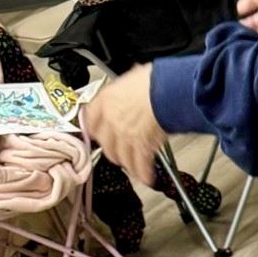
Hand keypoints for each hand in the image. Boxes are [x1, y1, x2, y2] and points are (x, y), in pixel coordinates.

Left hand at [80, 65, 165, 186]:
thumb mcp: (130, 78)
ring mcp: (124, 135)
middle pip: (105, 143)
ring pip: (121, 157)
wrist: (166, 89)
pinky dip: (144, 173)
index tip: (96, 133)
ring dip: (127, 164)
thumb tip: (131, 91)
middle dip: (112, 150)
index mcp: (104, 101)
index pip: (90, 119)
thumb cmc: (153, 80)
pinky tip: (147, 177)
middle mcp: (110, 120)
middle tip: (118, 153)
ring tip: (133, 169)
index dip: (93, 129)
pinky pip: (140, 164)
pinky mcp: (141, 146)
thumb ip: (125, 91)